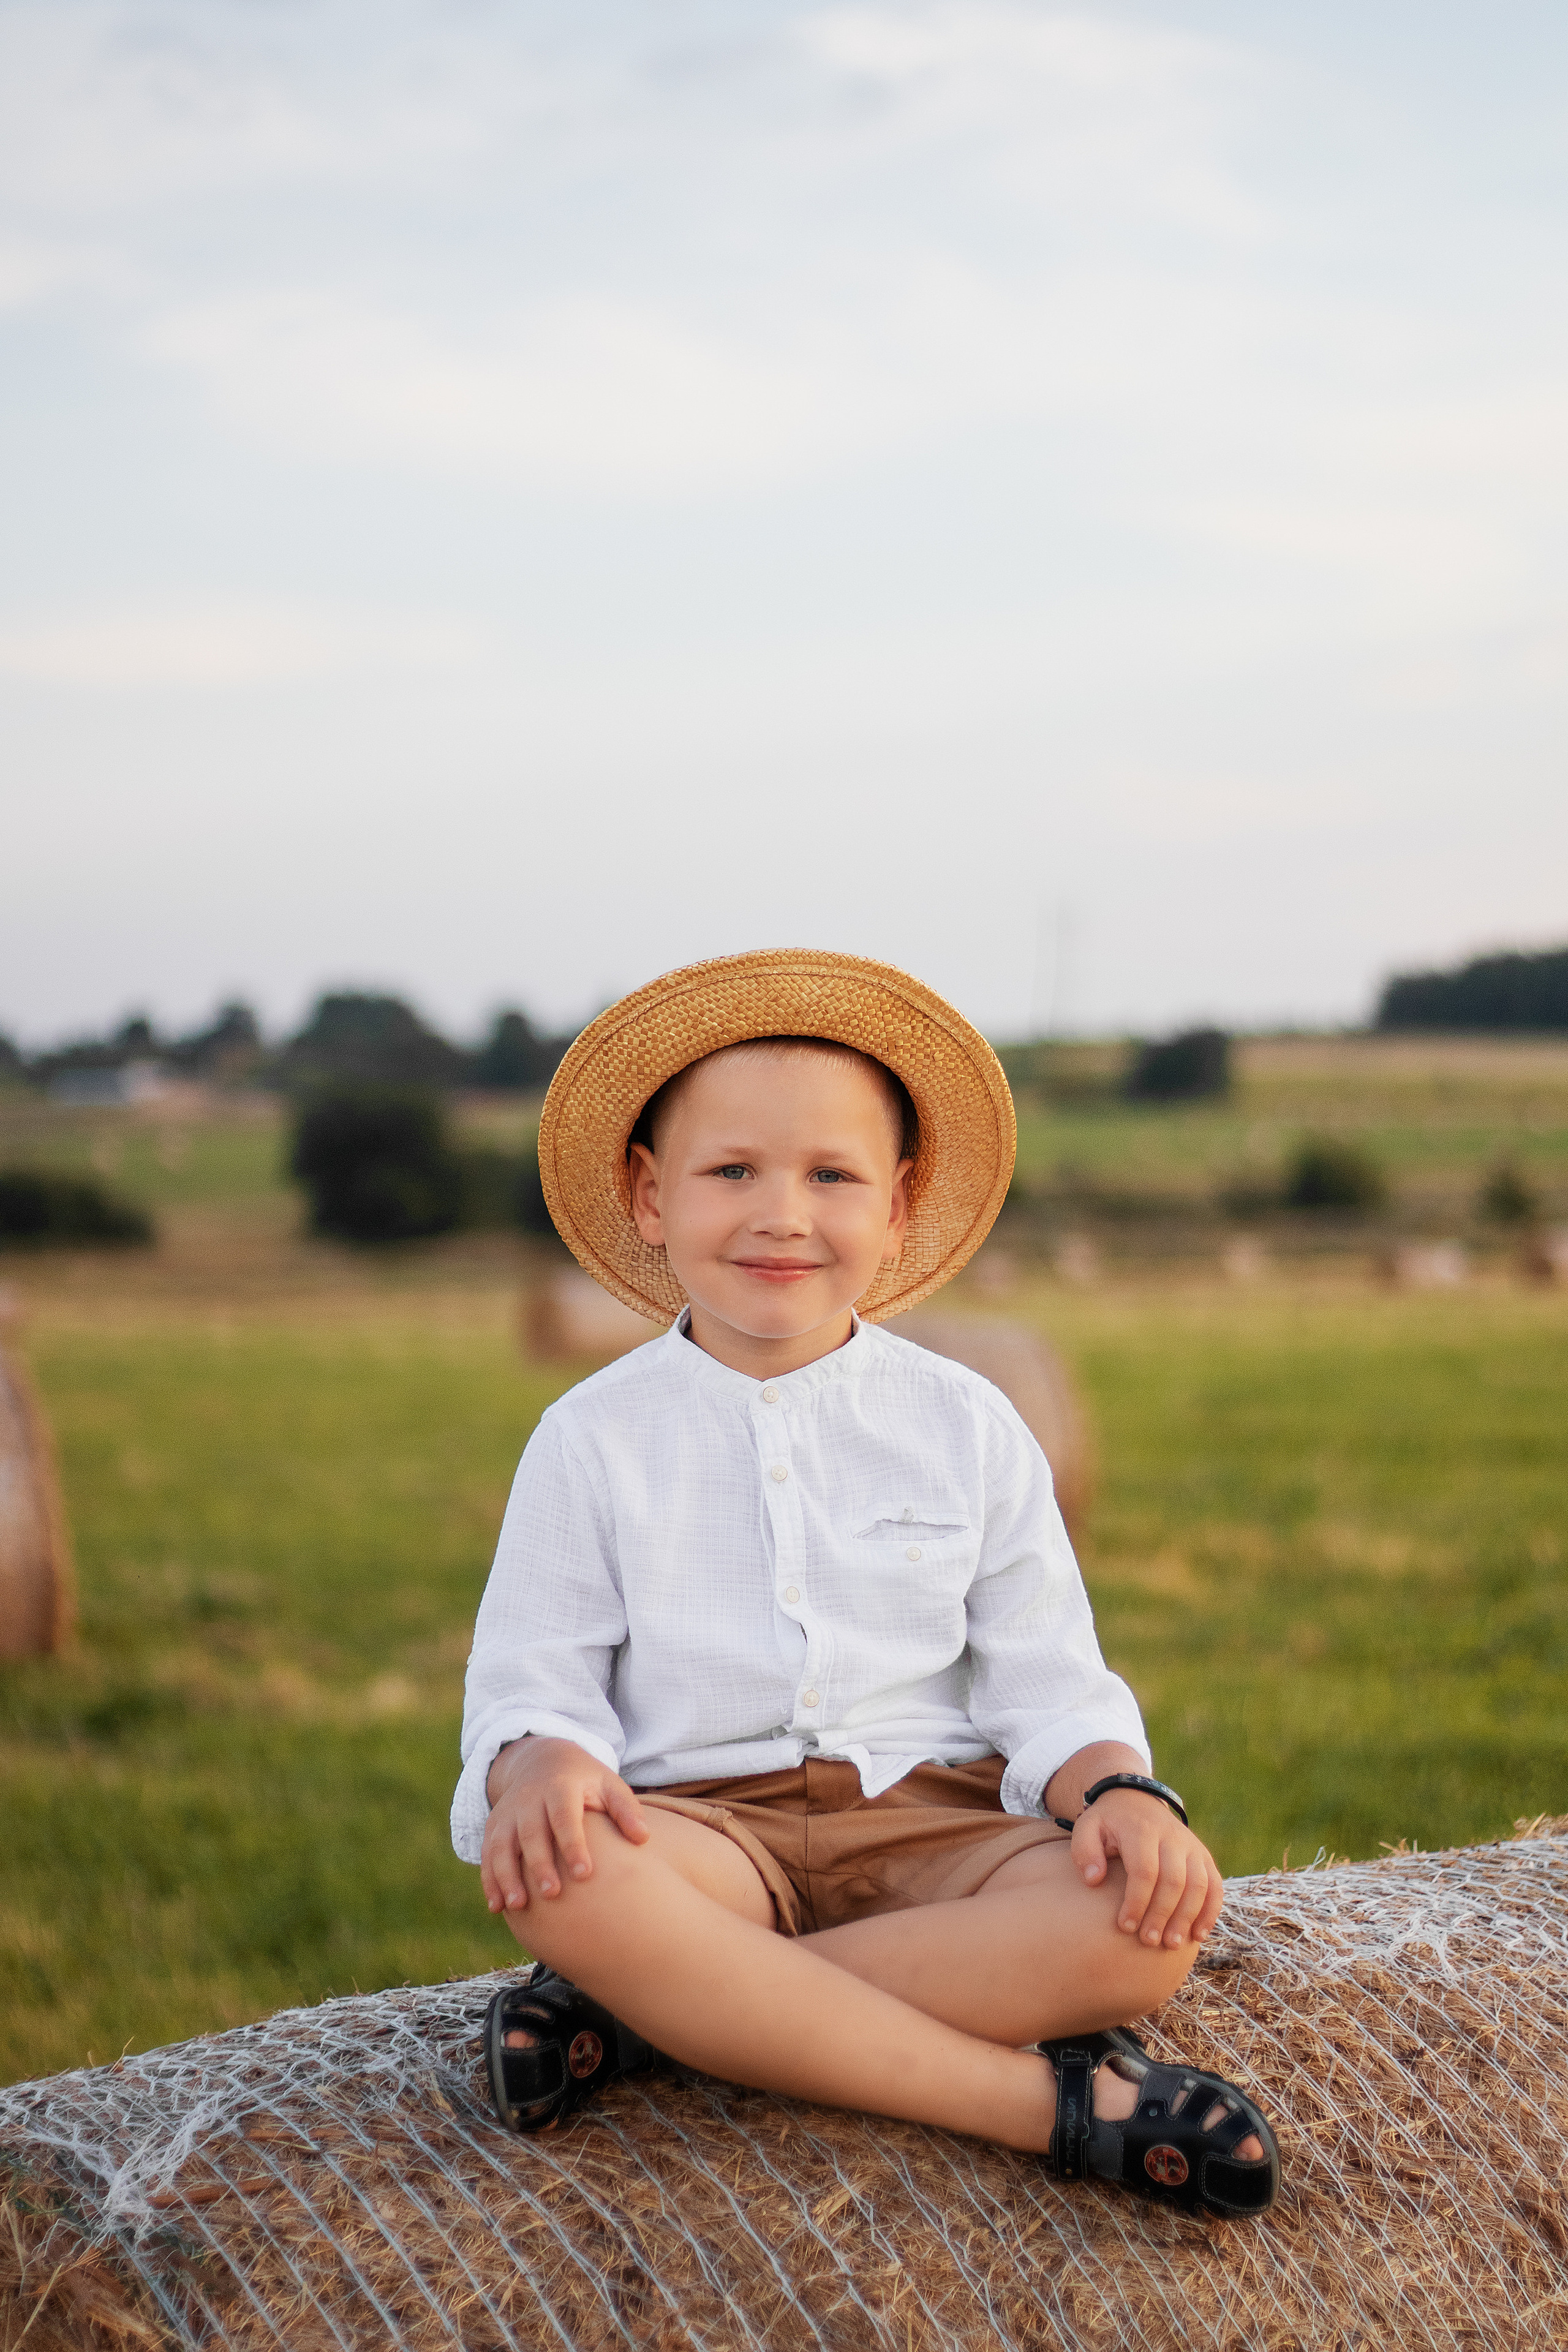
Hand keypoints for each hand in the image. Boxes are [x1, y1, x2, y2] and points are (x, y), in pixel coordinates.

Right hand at [480, 1735, 648, 1915]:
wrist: (543, 1760)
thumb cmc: (585, 1782)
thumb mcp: (608, 1784)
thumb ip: (626, 1808)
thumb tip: (643, 1837)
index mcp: (561, 1787)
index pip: (565, 1816)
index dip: (573, 1844)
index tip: (584, 1874)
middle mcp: (530, 1799)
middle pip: (531, 1832)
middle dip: (540, 1864)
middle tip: (552, 1894)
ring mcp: (508, 1813)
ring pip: (503, 1845)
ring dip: (507, 1875)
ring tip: (518, 1905)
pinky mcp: (495, 1827)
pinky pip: (488, 1854)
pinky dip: (489, 1880)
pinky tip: (496, 1907)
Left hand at [1070, 1790, 1223, 1948]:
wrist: (1136, 1800)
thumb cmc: (1108, 1824)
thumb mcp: (1087, 1828)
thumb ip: (1085, 1851)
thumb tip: (1094, 1880)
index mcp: (1141, 1830)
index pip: (1144, 1871)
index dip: (1136, 1902)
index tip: (1125, 1926)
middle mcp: (1172, 1837)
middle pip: (1174, 1881)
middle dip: (1162, 1915)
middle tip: (1149, 1941)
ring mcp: (1191, 1846)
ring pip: (1199, 1885)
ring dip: (1187, 1917)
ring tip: (1172, 1944)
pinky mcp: (1203, 1856)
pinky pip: (1215, 1885)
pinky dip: (1210, 1911)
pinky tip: (1198, 1935)